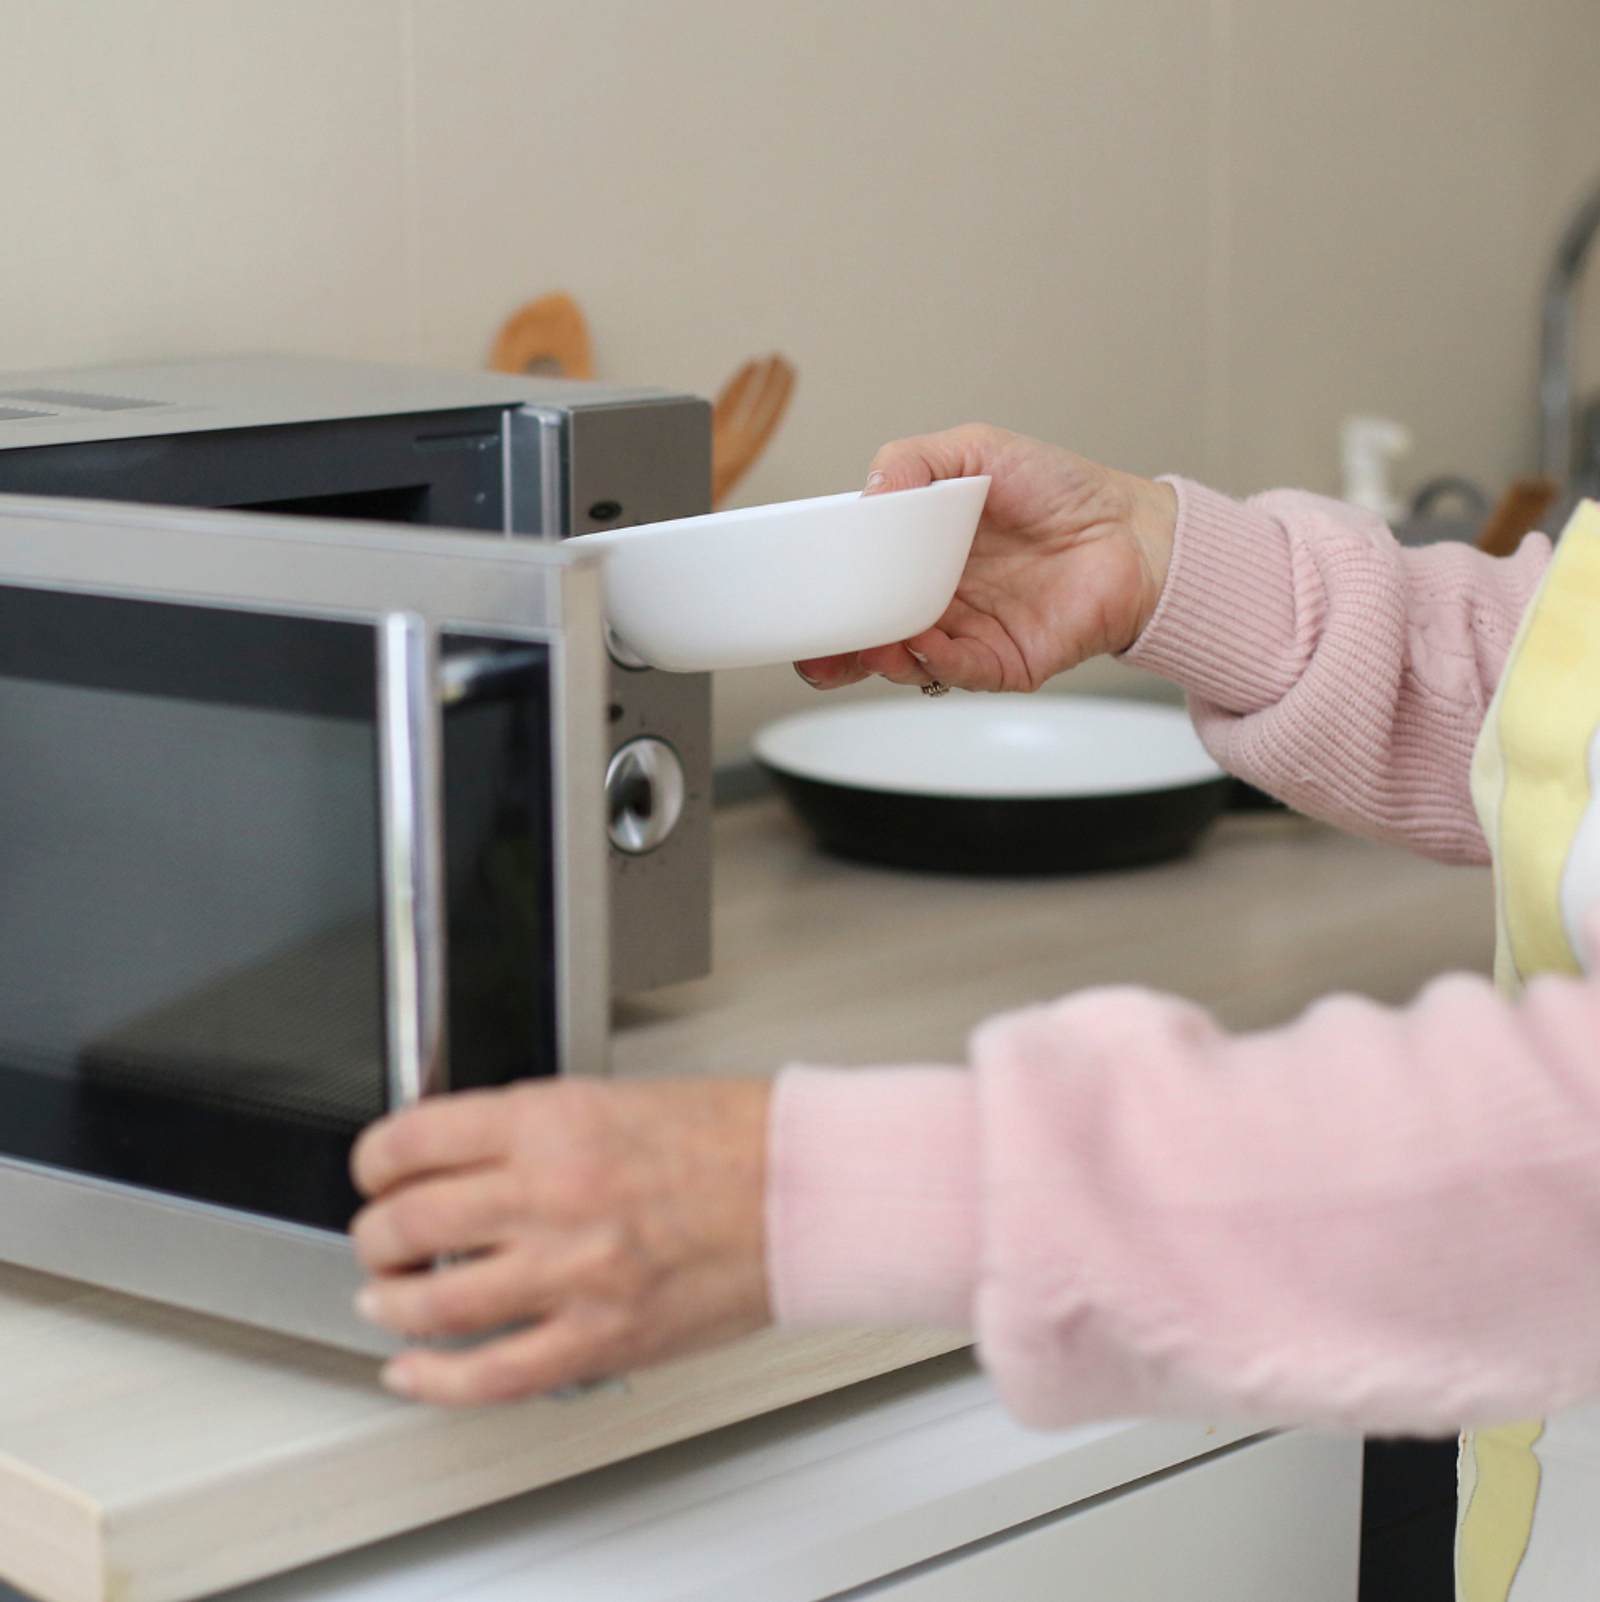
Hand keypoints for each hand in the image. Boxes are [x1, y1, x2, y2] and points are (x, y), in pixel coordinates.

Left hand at [349, 1077, 771, 1405]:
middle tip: (380, 1239)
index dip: (373, 1161)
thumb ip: (536, 1130)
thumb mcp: (615, 1098)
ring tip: (390, 1299)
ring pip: (429, 1303)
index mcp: (553, 1121)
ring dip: (390, 1304)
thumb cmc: (731, 1139)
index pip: (412, 1140)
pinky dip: (433, 1380)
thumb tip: (469, 1158)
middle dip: (375, 1236)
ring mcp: (571, 1272)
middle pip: (404, 1223)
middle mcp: (550, 1193)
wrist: (803, 1189)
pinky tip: (414, 1371)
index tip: (376, 1172)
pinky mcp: (599, 1338)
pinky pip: (488, 1376)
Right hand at [796, 424, 1176, 692]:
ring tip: (870, 645)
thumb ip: (914, 461)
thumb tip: (868, 492)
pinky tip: (923, 645)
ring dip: (882, 659)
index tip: (800, 601)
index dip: (828, 596)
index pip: (861, 583)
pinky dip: (935, 663)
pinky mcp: (1004, 664)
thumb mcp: (976, 449)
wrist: (1132, 531)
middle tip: (814, 652)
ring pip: (907, 662)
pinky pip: (959, 672)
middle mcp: (938, 601)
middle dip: (837, 653)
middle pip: (871, 636)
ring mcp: (967, 636)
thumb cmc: (1061, 491)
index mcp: (921, 554)